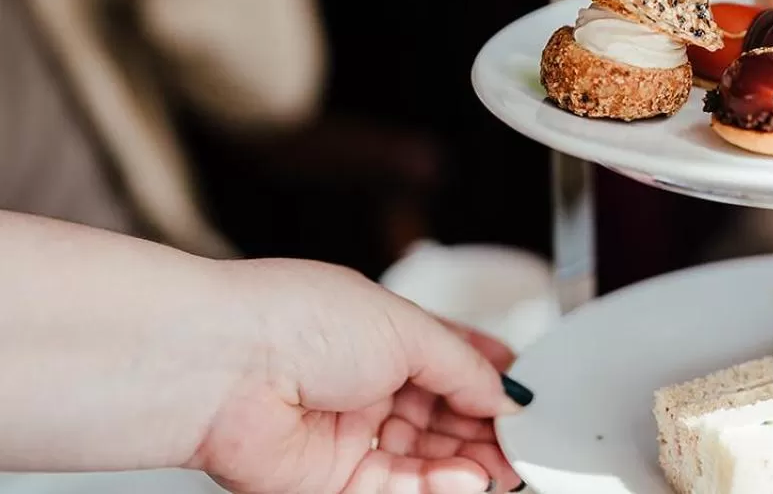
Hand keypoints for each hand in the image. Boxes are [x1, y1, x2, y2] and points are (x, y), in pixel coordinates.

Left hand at [190, 259, 525, 493]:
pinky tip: (467, 479)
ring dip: (469, 463)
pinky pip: (397, 489)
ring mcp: (349, 433)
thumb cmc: (296, 319)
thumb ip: (462, 366)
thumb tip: (503, 391)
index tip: (524, 398)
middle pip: (444, 415)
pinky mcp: (331, 480)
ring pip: (426, 457)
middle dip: (487, 429)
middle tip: (523, 442)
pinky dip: (437, 487)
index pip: (452, 361)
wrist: (224, 367)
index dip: (490, 380)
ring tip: (505, 466)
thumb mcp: (407, 327)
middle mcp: (366, 383)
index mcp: (384, 333)